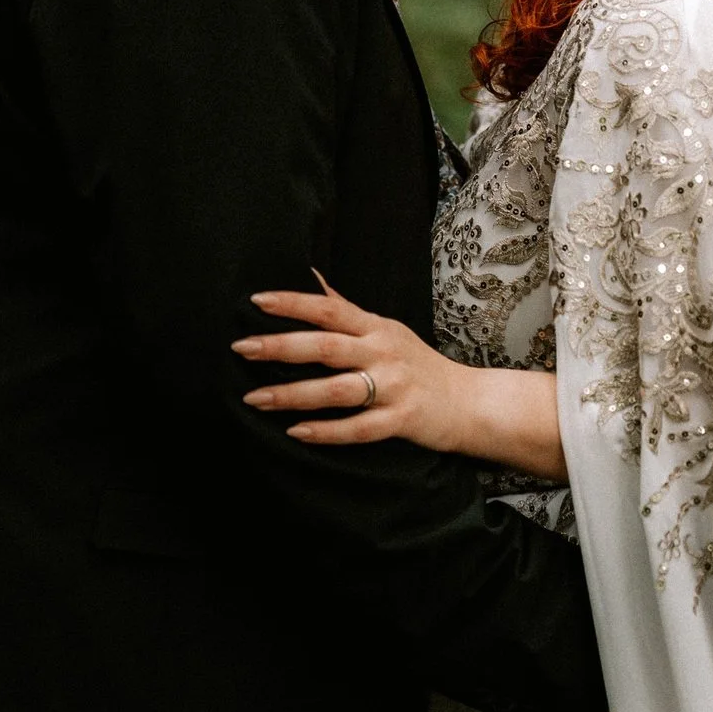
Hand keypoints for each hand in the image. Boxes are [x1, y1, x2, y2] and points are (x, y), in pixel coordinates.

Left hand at [232, 273, 473, 451]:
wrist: (470, 403)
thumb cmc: (417, 364)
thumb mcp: (385, 330)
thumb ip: (347, 310)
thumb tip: (311, 279)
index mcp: (375, 327)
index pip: (329, 309)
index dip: (293, 303)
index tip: (256, 301)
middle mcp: (383, 353)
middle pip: (326, 347)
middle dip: (281, 347)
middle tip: (242, 349)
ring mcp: (393, 387)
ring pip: (336, 390)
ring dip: (293, 394)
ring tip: (255, 399)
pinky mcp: (401, 420)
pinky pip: (358, 428)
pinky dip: (327, 431)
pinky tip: (297, 433)